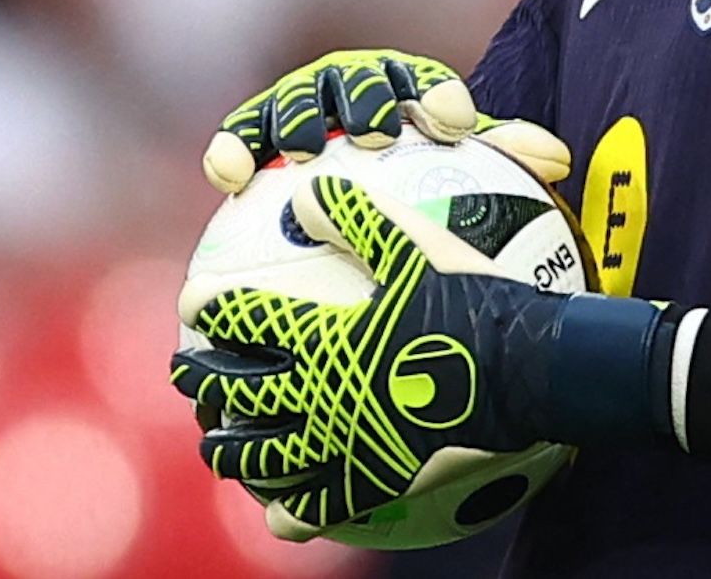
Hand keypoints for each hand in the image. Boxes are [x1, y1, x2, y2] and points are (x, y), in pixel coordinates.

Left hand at [171, 172, 591, 535]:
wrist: (527, 370)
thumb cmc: (474, 300)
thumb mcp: (416, 245)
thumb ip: (356, 216)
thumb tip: (301, 191)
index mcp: (326, 334)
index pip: (249, 318)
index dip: (213, 308)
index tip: (191, 304)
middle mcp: (322, 392)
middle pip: (239, 390)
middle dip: (202, 379)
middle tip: (183, 372)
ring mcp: (345, 441)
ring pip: (267, 456)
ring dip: (232, 451)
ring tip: (217, 448)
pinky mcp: (376, 478)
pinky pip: (324, 505)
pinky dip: (293, 512)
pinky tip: (279, 518)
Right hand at [201, 50, 570, 193]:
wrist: (345, 187)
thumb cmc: (413, 178)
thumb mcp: (456, 167)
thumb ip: (503, 156)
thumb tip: (558, 159)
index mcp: (408, 88)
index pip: (426, 85)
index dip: (437, 97)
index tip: (449, 122)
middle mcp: (351, 86)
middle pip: (357, 83)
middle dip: (365, 101)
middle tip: (374, 134)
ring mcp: (298, 105)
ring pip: (295, 102)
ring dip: (298, 118)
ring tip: (305, 148)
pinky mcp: (249, 133)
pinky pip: (237, 138)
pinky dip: (231, 149)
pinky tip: (228, 177)